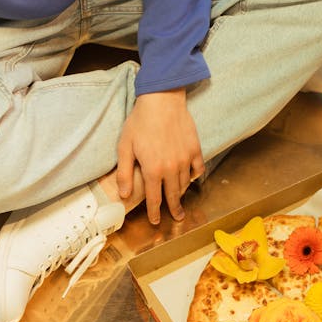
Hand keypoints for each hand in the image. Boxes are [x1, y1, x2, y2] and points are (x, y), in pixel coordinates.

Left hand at [116, 89, 204, 223]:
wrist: (161, 100)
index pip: (155, 199)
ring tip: (179, 198)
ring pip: (185, 184)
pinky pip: (197, 169)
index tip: (154, 221)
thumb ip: (124, 173)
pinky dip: (194, 176)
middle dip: (174, 209)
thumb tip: (124, 195)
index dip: (154, 212)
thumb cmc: (140, 122)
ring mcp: (185, 160)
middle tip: (177, 218)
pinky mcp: (195, 150)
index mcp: (153, 170)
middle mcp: (171, 169)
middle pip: (173, 195)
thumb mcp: (125, 147)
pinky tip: (190, 177)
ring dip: (182, 193)